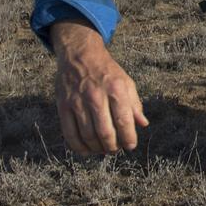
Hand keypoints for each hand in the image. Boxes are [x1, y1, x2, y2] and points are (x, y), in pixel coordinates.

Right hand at [50, 19, 148, 154]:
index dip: (129, 138)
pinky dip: (78, 146)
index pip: (124, 121)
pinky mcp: (63, 106)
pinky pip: (69, 132)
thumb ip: (135, 104)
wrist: (80, 55)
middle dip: (112, 147)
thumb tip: (143, 124)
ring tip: (103, 149)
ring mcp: (77, 102)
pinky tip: (85, 149)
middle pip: (105, 132)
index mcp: (116, 90)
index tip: (130, 146)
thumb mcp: (127, 83)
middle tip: (116, 149)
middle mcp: (96, 96)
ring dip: (97, 148)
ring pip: (87, 135)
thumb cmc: (107, 72)